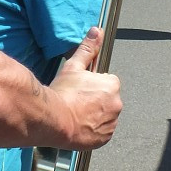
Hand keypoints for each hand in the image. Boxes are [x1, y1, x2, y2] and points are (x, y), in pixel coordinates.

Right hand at [50, 27, 121, 149]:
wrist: (53, 120)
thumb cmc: (63, 93)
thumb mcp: (73, 67)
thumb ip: (88, 49)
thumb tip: (96, 31)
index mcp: (112, 85)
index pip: (107, 82)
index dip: (92, 85)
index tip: (80, 90)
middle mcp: (117, 104)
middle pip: (107, 99)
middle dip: (96, 100)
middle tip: (76, 102)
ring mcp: (112, 123)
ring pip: (105, 116)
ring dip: (95, 115)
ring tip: (76, 114)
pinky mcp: (105, 139)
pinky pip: (102, 132)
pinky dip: (94, 130)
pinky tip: (79, 126)